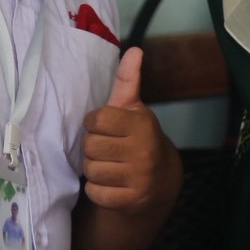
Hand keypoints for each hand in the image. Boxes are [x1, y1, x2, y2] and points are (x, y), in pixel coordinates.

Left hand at [80, 48, 178, 214]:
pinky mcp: (132, 200)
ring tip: (108, 165)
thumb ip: (128, 80)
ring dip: (93, 169)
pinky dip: (97, 190)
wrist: (159, 182)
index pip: (97, 119)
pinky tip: (110, 184)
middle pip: (90, 146)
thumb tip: (135, 49)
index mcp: (141, 123)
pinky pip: (96, 193)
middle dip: (92, 147)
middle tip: (105, 148)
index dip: (94, 123)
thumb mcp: (133, 108)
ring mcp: (139, 177)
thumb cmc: (137, 138)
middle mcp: (143, 150)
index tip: (102, 127)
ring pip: (91, 170)